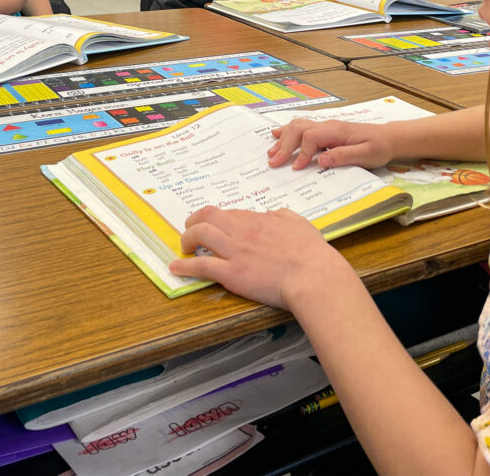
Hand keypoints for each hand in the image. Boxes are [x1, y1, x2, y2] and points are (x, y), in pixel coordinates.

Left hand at [168, 206, 351, 309]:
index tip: (216, 226)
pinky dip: (185, 266)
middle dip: (194, 221)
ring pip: (200, 234)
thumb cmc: (311, 252)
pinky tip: (176, 267)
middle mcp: (242, 231)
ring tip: (184, 247)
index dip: (219, 219)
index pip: (230, 213)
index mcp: (258, 220)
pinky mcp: (232, 274)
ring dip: (187, 239)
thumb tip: (272, 215)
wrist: (313, 275)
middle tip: (190, 230)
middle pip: (208, 216)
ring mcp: (235, 252)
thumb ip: (282, 217)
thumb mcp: (299, 223)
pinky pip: (201, 266)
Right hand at [268, 119, 397, 169]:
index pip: (311, 138)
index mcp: (336, 131)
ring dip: (283, 138)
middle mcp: (328, 125)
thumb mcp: (365, 155)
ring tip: (271, 152)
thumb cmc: (379, 147)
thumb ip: (343, 156)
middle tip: (273, 162)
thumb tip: (321, 160)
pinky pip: (303, 127)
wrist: (389, 138)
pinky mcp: (326, 131)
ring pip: (298, 126)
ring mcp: (326, 126)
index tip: (297, 168)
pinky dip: (288, 132)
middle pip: (299, 129)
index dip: (302, 153)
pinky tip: (278, 135)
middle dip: (284, 145)